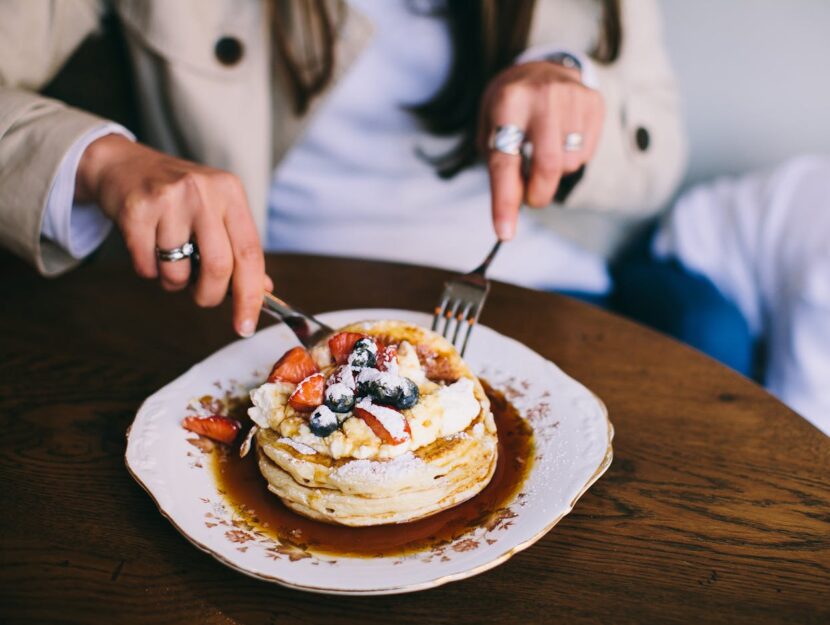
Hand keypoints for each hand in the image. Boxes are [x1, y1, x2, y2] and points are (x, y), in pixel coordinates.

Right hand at [75, 135, 270, 336]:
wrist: (123, 165)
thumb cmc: (177, 196)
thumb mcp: (216, 211)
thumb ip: (239, 249)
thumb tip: (263, 290)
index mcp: (230, 193)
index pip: (250, 253)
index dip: (251, 296)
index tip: (246, 325)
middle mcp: (203, 192)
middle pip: (218, 267)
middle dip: (210, 295)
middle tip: (202, 296)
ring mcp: (168, 199)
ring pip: (178, 272)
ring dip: (174, 282)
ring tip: (169, 259)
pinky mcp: (136, 210)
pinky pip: (146, 266)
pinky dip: (148, 270)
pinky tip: (147, 247)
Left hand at [479, 61, 604, 239]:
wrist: (542, 65)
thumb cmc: (509, 106)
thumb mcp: (490, 127)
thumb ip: (499, 166)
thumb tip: (517, 203)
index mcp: (507, 102)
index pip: (504, 161)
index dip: (504, 201)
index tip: (505, 233)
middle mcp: (542, 97)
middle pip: (547, 166)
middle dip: (538, 194)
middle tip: (531, 198)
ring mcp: (572, 97)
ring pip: (569, 163)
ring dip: (554, 173)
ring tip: (543, 151)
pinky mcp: (594, 102)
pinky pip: (585, 153)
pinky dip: (570, 158)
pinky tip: (561, 139)